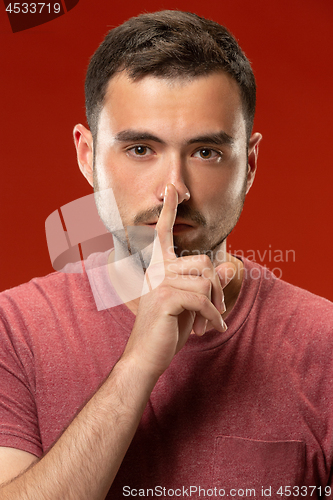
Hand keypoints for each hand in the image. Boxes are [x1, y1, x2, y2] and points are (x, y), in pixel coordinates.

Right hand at [123, 184, 233, 377]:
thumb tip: (226, 265)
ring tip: (212, 322)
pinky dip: (212, 316)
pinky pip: (202, 299)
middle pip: (203, 261)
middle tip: (217, 310)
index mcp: (159, 269)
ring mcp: (158, 283)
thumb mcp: (192, 305)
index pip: (162, 233)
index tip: (171, 189)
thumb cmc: (167, 330)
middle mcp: (157, 271)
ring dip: (216, 305)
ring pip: (205, 281)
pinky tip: (211, 329)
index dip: (168, 211)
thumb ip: (206, 284)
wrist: (146, 357)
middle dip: (217, 287)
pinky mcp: (164, 298)